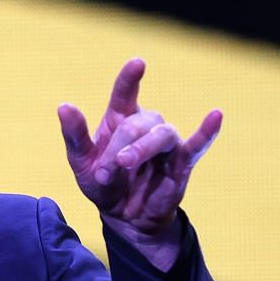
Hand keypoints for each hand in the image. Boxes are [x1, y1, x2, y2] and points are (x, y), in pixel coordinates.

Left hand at [58, 57, 221, 253]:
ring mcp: (165, 142)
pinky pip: (197, 143)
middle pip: (136, 123)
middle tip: (104, 172)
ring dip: (142, 148)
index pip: (125, 93)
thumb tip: (64, 106)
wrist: (125, 217)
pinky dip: (207, 131)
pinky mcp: (182, 161)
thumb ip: (75, 135)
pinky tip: (215, 116)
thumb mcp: (81, 162)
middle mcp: (145, 125)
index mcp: (120, 119)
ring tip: (124, 162)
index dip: (130, 78)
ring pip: (161, 134)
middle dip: (118, 147)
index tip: (138, 63)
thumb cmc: (104, 184)